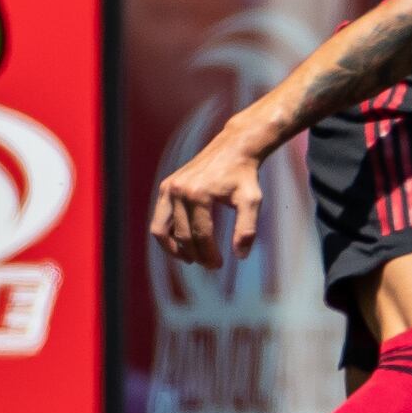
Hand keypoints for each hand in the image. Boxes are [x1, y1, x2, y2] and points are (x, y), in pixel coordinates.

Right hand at [151, 127, 267, 267]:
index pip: (201, 235)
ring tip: (190, 259)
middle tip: (209, 264)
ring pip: (161, 230)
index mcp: (198, 194)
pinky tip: (181, 244)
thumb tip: (240, 256)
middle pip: (183, 235)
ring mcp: (169, 188)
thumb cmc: (244, 175)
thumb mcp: (251, 200)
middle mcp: (179, 191)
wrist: (233, 147)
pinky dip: (166, 234)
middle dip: (196, 255)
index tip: (218, 265)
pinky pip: (159, 218)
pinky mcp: (166, 186)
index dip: (209, 255)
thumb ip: (247, 228)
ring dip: (174, 249)